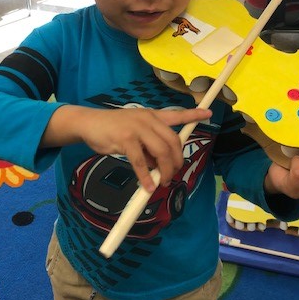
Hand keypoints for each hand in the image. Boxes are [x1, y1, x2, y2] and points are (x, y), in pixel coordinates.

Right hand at [78, 107, 211, 192]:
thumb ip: (148, 145)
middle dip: (176, 161)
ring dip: (165, 171)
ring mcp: (137, 128)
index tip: (209, 113)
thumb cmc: (112, 129)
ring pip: (161, 152)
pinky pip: (140, 162)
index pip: (176, 114)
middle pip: (173, 141)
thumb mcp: (135, 132)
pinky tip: (147, 186)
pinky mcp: (125, 139)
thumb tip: (159, 166)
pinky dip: (146, 176)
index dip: (193, 114)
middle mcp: (148, 119)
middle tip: (172, 175)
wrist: (89, 123)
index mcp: (152, 116)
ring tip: (162, 182)